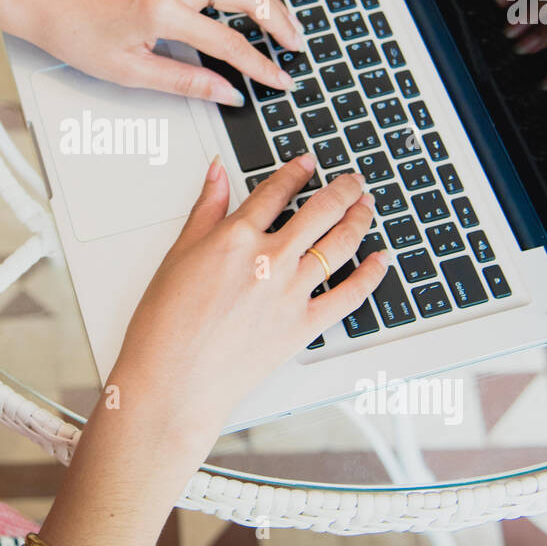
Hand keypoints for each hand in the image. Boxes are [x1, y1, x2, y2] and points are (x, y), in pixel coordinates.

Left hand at [1, 0, 305, 106]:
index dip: (262, 66)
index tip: (281, 79)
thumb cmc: (71, 28)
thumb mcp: (127, 70)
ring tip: (279, 22)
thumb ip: (184, 82)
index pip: (231, 43)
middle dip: (279, 21)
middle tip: (296, 44)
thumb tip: (225, 93)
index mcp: (163, 11)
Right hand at [112, 154, 387, 432]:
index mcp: (235, 237)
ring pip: (341, 244)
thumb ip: (205, 210)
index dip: (296, 172)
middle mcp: (270, 260)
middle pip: (320, 210)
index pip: (275, 191)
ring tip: (367, 207)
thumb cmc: (165, 327)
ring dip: (360, 219)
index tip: (307, 163)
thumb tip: (217, 173)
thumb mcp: (177, 255)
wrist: (173, 381)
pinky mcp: (304, 326)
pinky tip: (381, 260)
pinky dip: (371, 274)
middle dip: (342, 189)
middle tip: (352, 180)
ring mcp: (292, 293)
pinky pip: (350, 295)